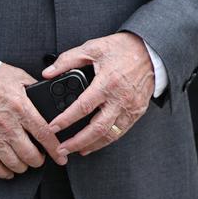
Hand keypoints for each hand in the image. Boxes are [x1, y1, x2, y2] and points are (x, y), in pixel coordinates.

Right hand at [0, 63, 68, 179]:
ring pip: (14, 163)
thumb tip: (48, 95)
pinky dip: (4, 172)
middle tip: (40, 157)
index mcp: (21, 107)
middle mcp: (8, 125)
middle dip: (39, 160)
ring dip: (23, 166)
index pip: (44, 134)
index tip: (61, 157)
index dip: (55, 149)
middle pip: (30, 155)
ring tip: (25, 161)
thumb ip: (34, 87)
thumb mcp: (18, 76)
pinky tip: (9, 170)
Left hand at [43, 32, 154, 156]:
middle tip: (62, 149)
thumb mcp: (92, 48)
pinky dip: (107, 140)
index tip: (53, 127)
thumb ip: (68, 60)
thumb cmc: (121, 48)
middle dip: (78, 141)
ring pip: (110, 134)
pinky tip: (96, 143)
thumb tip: (48, 72)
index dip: (66, 119)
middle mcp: (120, 98)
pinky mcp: (137, 111)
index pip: (83, 107)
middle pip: (97, 128)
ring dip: (92, 145)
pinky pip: (121, 131)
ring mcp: (130, 107)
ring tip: (76, 150)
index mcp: (107, 82)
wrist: (149, 51)